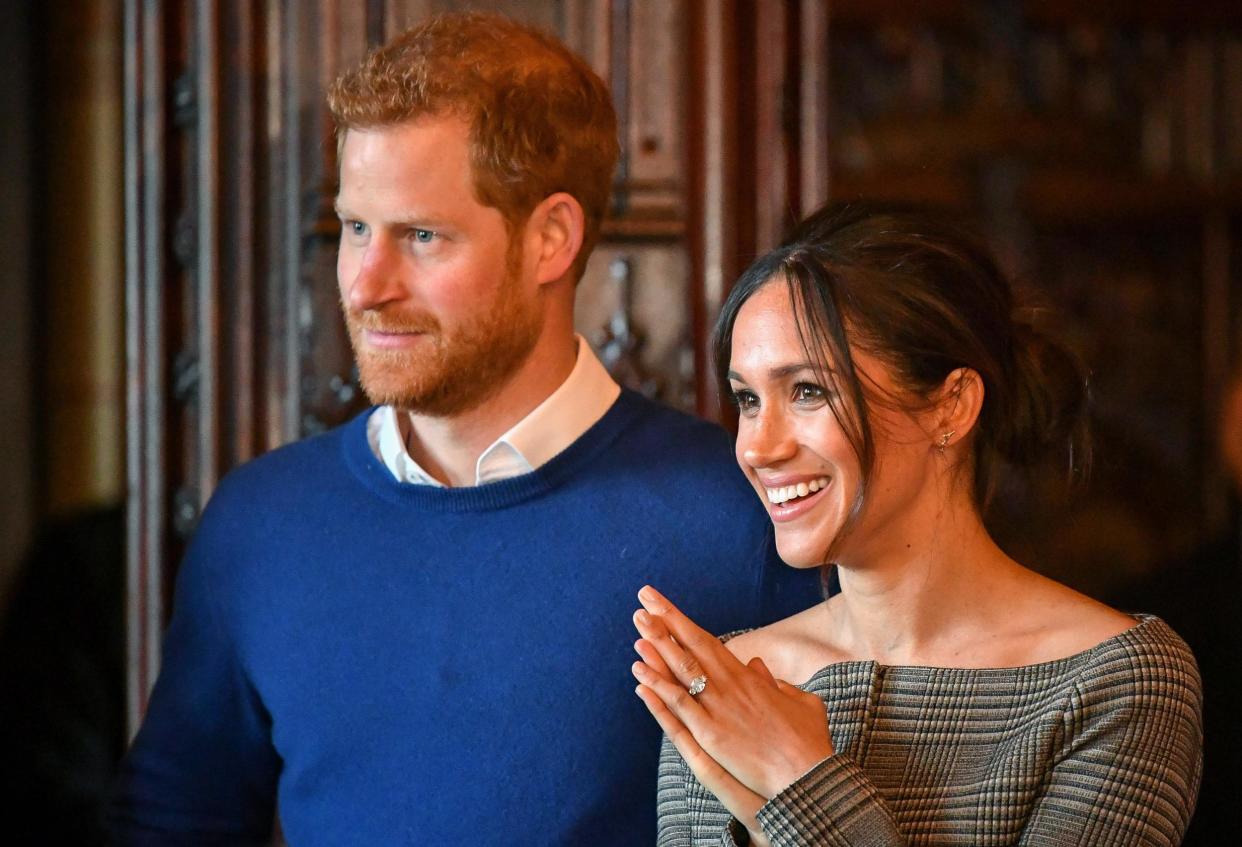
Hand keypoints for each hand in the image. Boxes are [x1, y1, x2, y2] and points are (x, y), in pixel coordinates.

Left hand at [631, 586, 833, 804]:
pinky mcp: (710, 735)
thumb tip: (758, 667)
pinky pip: (679, 705)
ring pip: (681, 669)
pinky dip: (658, 687)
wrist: (810, 776)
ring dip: (657, 645)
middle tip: (644, 597)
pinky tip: (639, 672)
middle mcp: (730, 687)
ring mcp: (718, 709)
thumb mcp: (800, 702)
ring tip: (638, 623)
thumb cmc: (809, 742)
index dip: (684, 623)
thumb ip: (776, 683)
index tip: (664, 606)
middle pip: (691, 646)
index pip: (708, 642)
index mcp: (748, 678)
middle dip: (666, 620)